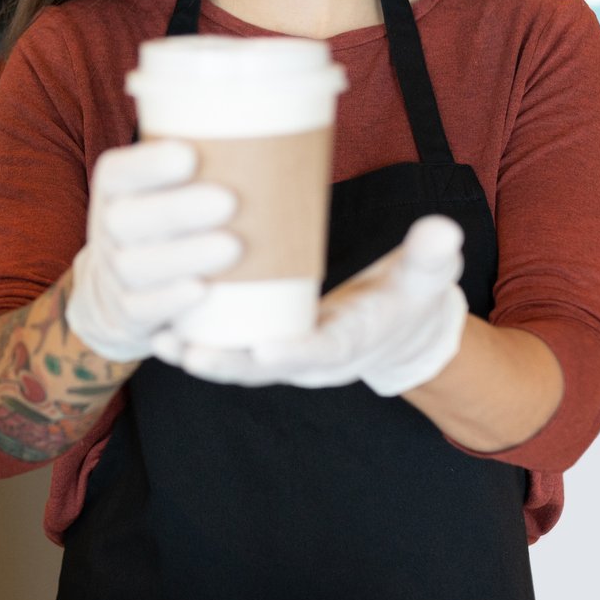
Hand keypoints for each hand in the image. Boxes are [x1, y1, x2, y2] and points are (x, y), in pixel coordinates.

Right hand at [64, 139, 240, 363]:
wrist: (118, 290)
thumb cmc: (169, 218)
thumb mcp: (171, 181)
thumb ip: (214, 148)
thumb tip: (304, 90)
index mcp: (116, 187)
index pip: (118, 172)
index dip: (148, 163)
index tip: (189, 153)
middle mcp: (107, 228)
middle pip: (128, 219)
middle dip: (177, 209)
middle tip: (229, 200)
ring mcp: (115, 274)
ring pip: (138, 266)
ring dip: (184, 256)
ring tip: (233, 246)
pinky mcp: (128, 312)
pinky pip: (142, 310)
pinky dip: (170, 303)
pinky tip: (202, 292)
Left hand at [153, 214, 468, 395]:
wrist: (400, 329)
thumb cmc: (411, 298)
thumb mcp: (428, 277)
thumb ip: (432, 255)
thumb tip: (442, 229)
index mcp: (352, 345)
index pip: (322, 352)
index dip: (293, 353)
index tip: (263, 349)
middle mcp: (313, 360)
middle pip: (266, 370)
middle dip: (227, 363)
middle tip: (188, 352)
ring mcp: (287, 357)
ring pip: (238, 365)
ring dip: (199, 355)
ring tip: (159, 339)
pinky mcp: (267, 345)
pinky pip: (228, 348)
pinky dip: (195, 342)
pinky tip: (158, 329)